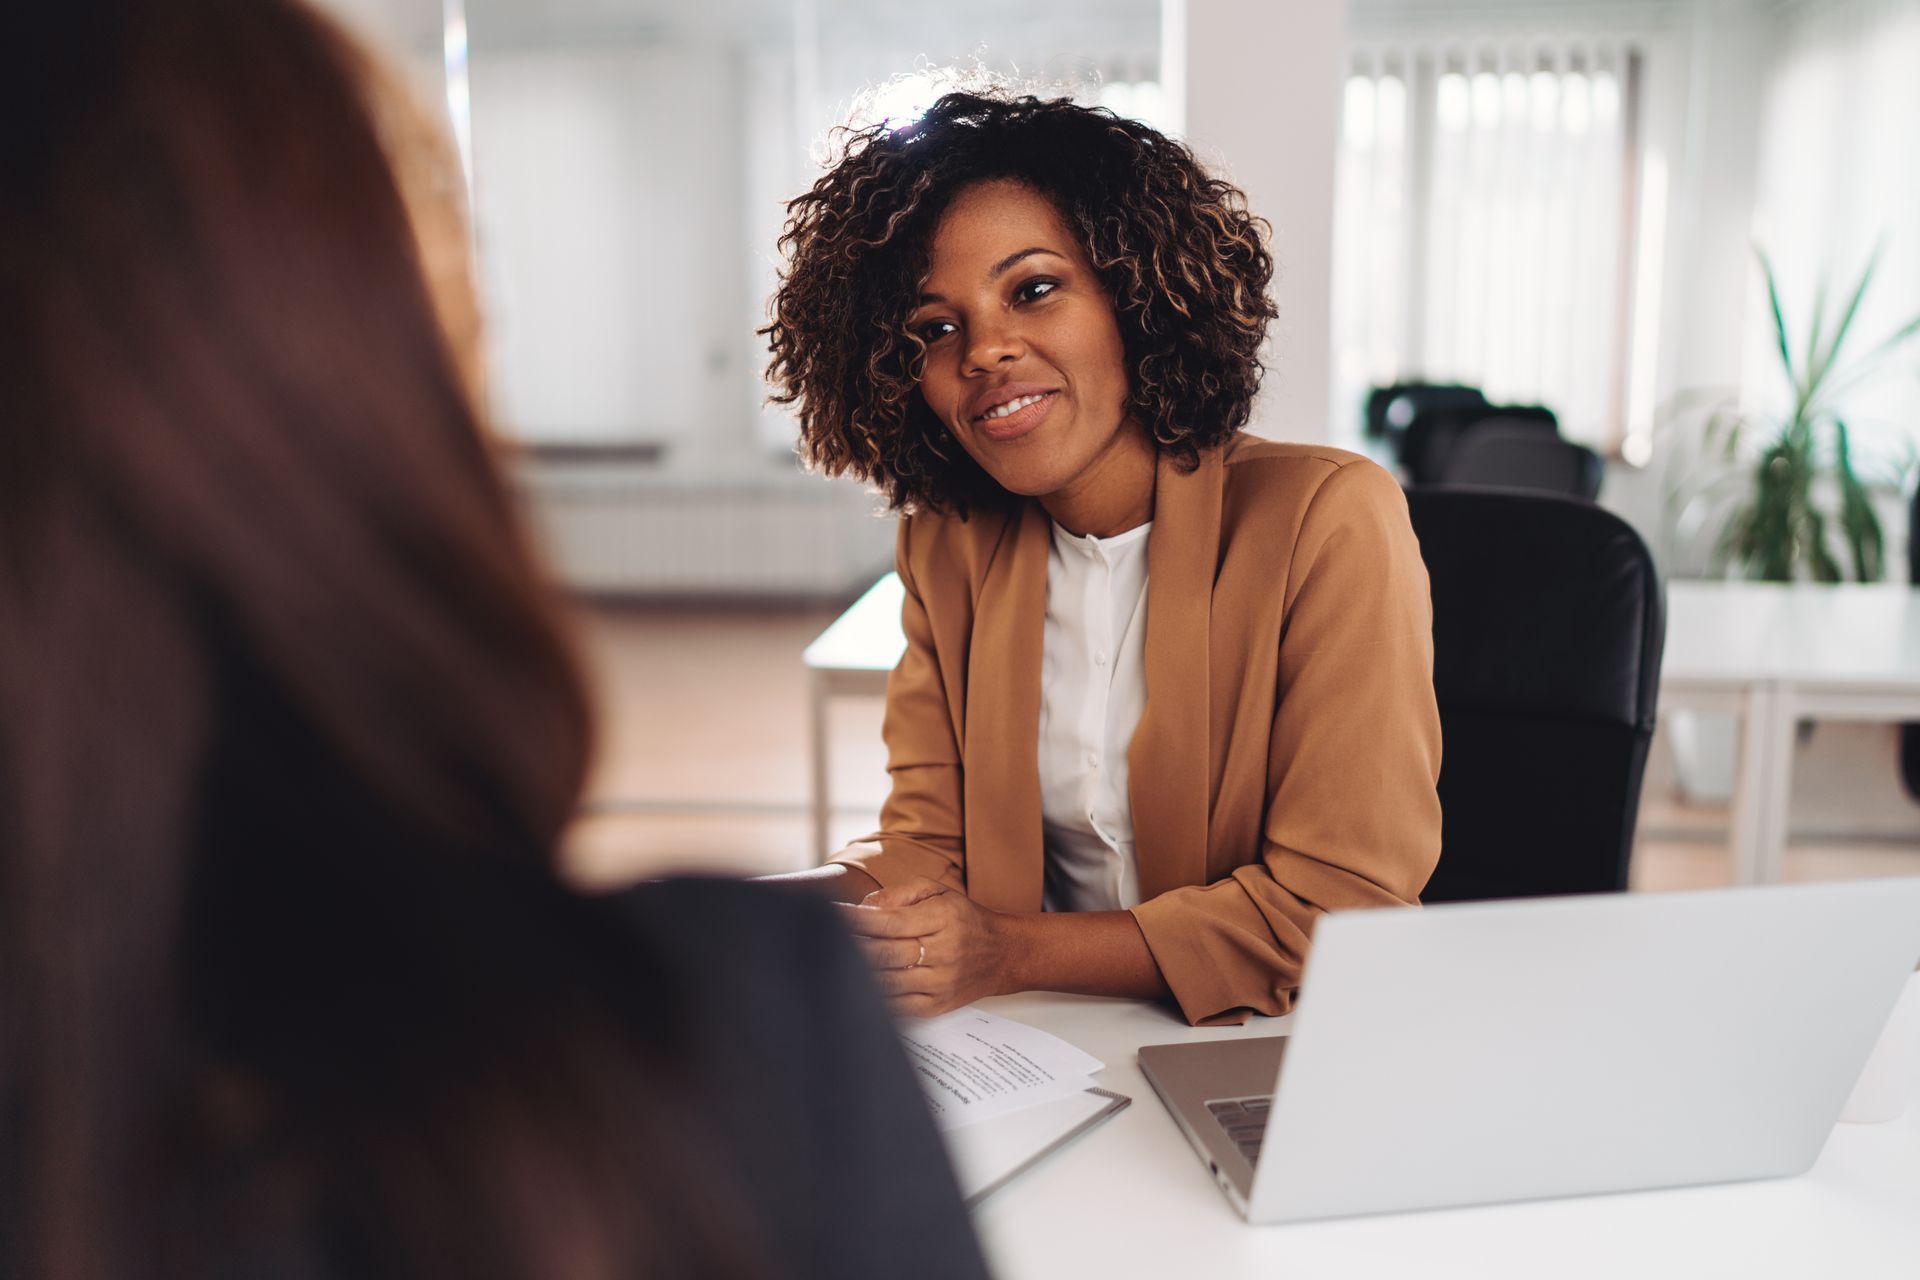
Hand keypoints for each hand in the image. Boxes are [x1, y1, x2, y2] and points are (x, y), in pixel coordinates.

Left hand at [838, 876, 1013, 1016]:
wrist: (1002, 954)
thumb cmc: (964, 920)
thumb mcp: (937, 892)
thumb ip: (899, 893)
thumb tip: (863, 907)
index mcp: (943, 918)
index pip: (889, 921)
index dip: (855, 920)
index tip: (830, 915)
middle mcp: (944, 952)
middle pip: (884, 954)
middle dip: (851, 947)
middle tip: (824, 940)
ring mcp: (940, 983)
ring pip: (887, 983)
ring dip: (857, 974)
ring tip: (833, 963)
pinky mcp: (936, 1006)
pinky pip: (897, 1007)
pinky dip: (873, 998)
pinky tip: (855, 988)